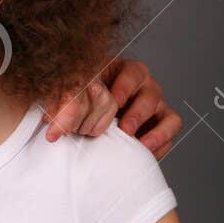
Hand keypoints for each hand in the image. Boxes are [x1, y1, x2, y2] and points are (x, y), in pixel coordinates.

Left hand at [44, 58, 181, 159]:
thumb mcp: (73, 97)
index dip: (125, 85)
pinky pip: (171, 129)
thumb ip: (65, 104)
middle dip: (138, 111)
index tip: (113, 100)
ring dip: (153, 129)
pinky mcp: (162, 123)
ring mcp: (155, 105)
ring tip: (135, 142)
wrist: (88, 123)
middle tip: (124, 128)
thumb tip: (52, 125)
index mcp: (122, 72)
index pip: (133, 71)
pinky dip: (162, 141)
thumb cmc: (82, 104)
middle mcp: (143, 86)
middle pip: (152, 92)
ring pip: (166, 111)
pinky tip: (145, 151)